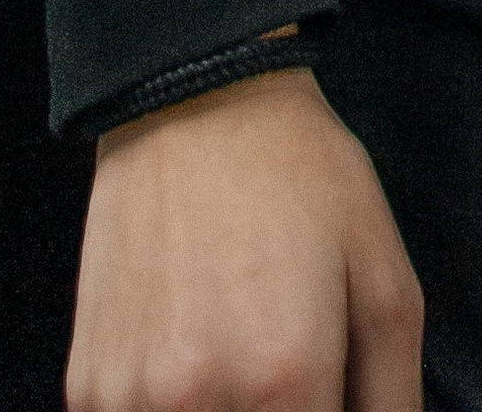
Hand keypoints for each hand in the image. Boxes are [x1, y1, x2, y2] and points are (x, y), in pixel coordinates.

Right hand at [68, 67, 423, 411]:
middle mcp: (199, 398)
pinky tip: (196, 356)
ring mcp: (131, 399)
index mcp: (286, 375)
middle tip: (290, 380)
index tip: (324, 397)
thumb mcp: (386, 281)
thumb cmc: (302, 182)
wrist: (193, 100)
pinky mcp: (88, 388)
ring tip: (244, 360)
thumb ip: (393, 400)